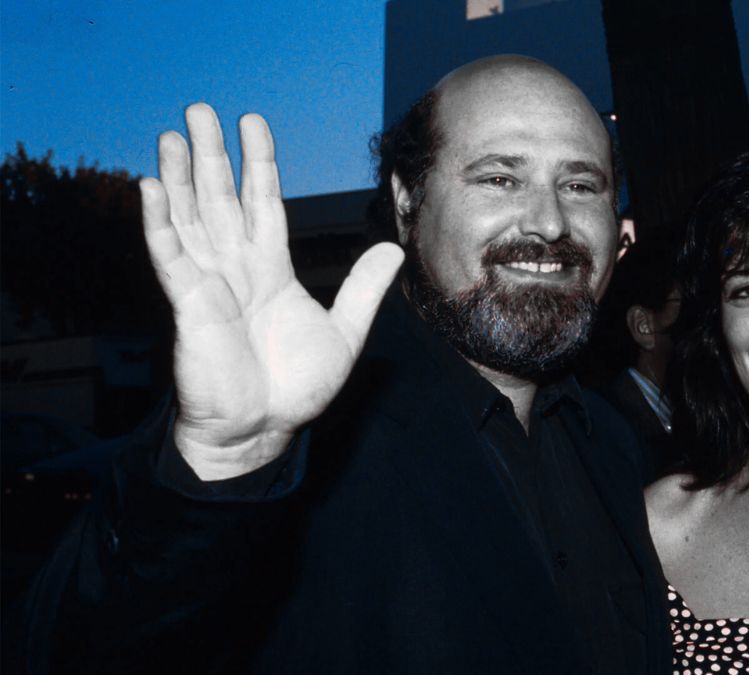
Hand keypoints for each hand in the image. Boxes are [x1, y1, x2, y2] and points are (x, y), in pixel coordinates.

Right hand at [141, 104, 403, 479]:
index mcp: (272, 270)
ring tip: (171, 134)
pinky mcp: (189, 306)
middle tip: (198, 109)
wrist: (264, 430)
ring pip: (191, 219)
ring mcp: (210, 284)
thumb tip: (393, 249)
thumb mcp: (345, 331)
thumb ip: (364, 288)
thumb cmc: (296, 388)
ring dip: (180, 176)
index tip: (251, 123)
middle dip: (211, 155)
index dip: (258, 163)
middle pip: (221, 200)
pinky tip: (150, 188)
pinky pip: (170, 257)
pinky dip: (159, 223)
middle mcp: (237, 270)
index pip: (263, 204)